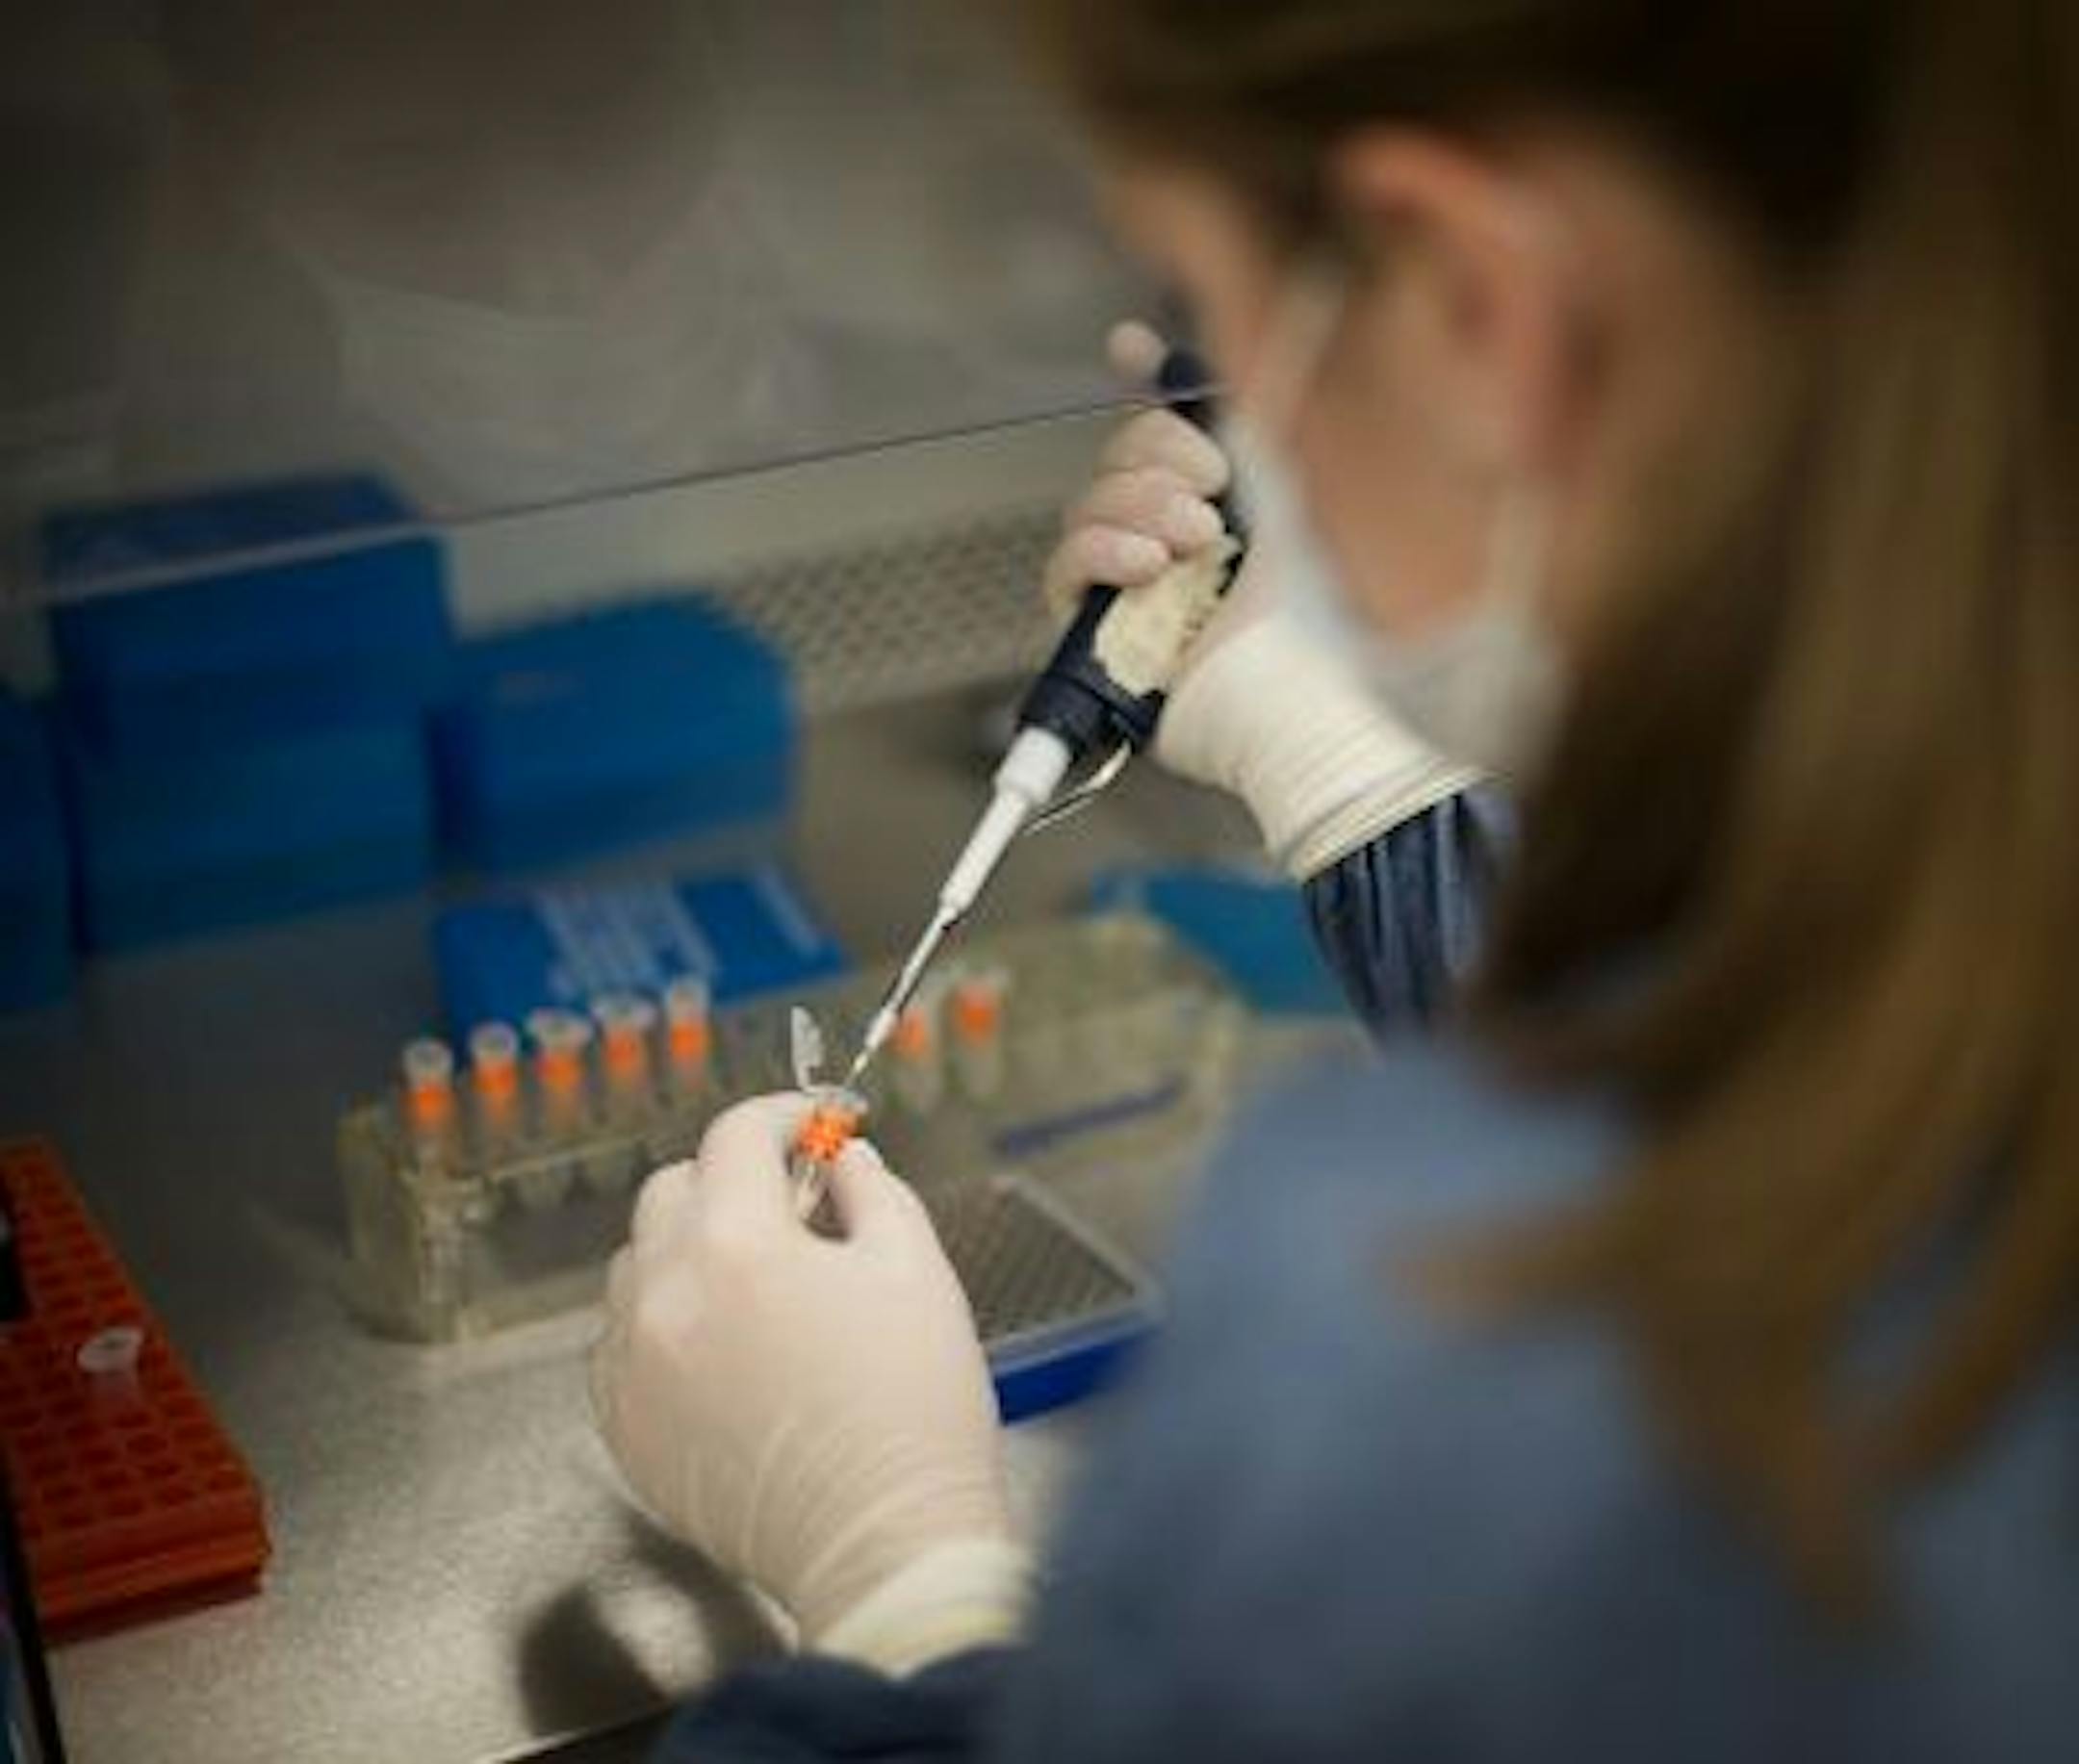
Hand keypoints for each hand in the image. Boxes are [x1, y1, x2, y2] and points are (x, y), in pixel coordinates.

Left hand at [591, 1096, 1014, 1643]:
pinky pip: (621, 1345)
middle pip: (671, 1189)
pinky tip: (724, 1351)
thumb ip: (873, 1191)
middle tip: (794, 1208)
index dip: (784, 1115)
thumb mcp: (916, 1269)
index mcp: (739, 1244)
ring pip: (636, 1266)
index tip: (815, 1124)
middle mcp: (666, 1295)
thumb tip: (842, 1159)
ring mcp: (633, 1366)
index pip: (736, 1136)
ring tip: (757, 1287)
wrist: (883, 1545)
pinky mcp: (624, 1428)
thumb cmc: (913, 1412)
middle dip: (731, 1181)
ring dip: (687, 1252)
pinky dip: (663, 1327)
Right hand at [1042, 322, 1479, 877]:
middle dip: (1162, 457)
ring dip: (1142, 507)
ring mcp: (1126, 578)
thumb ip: (1239, 425)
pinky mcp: (1093, 624)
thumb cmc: (1298, 613)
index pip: (1162, 425)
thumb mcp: (1279, 495)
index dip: (1142, 380)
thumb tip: (1190, 368)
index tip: (1132, 348)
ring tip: (1195, 545)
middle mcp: (1165, 532)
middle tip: (1213, 495)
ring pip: (1090, 501)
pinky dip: (1103, 550)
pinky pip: (1067, 561)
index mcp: (1215, 498)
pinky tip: (1147, 566)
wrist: (1281, 692)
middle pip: (1120, 452)